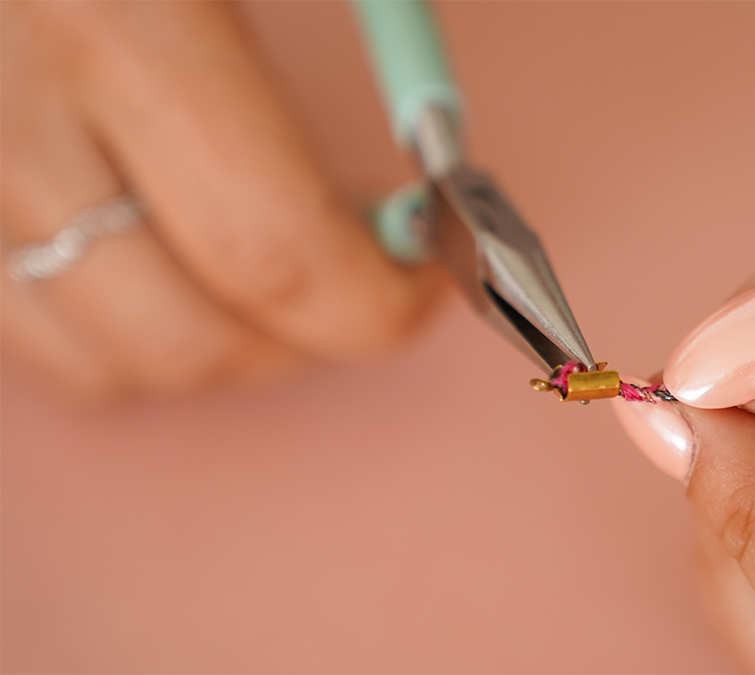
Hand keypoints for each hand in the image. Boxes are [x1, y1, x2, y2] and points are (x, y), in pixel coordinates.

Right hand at [0, 1, 439, 399]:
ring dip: (219, 342)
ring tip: (262, 253)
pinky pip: (24, 331)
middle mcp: (6, 120)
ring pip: (101, 360)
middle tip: (360, 270)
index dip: (375, 301)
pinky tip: (164, 248)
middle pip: (187, 339)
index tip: (430, 281)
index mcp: (116, 25)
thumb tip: (441, 152)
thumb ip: (376, 23)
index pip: (274, 249)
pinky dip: (122, 325)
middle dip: (305, 337)